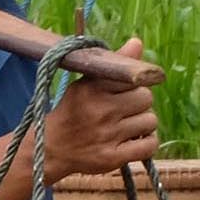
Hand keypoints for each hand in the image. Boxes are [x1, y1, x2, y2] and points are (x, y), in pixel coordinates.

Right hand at [41, 46, 159, 183]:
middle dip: (139, 104)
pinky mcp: (112, 157)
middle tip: (124, 110)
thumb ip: (113, 63)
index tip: (124, 91)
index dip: (133, 84)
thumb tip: (137, 42)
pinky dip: (146, 142)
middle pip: (146, 99)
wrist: (49, 149)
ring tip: (126, 126)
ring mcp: (107, 136)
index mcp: (92, 89)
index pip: (134, 78)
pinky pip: (149, 145)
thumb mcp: (86, 84)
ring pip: (150, 121)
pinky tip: (133, 140)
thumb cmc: (72, 111)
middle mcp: (100, 111)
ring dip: (143, 124)